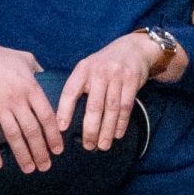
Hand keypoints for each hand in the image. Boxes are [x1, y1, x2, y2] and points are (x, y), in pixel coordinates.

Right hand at [0, 35, 62, 173]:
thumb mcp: (25, 58)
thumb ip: (39, 70)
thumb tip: (47, 76)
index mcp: (31, 88)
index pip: (47, 117)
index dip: (53, 136)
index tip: (58, 150)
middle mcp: (17, 100)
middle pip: (32, 131)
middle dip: (41, 151)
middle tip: (45, 166)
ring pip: (14, 137)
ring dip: (23, 155)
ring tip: (29, 169)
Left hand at [57, 33, 166, 150]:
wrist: (132, 49)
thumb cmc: (104, 65)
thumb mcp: (88, 68)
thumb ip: (79, 87)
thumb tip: (65, 117)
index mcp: (83, 69)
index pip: (70, 92)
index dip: (64, 111)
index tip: (61, 128)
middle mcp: (99, 72)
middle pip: (94, 106)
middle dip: (90, 129)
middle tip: (88, 146)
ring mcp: (117, 76)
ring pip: (111, 109)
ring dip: (107, 130)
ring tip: (102, 145)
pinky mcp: (132, 80)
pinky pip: (126, 106)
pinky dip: (121, 123)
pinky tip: (117, 134)